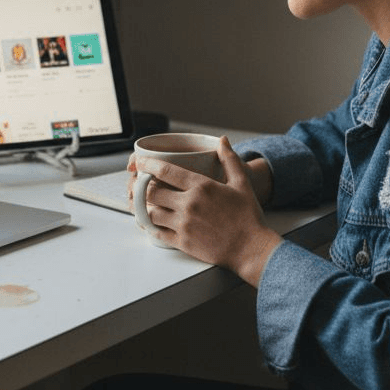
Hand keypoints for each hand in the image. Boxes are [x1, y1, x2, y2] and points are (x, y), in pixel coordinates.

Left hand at [133, 137, 282, 285]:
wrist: (251, 248)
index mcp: (201, 187)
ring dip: (143, 207)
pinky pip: (157, 233)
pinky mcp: (183, 242)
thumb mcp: (242, 183)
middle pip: (152, 192)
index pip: (165, 171)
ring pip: (151, 213)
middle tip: (139, 184)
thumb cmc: (248, 216)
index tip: (139, 162)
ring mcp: (184, 224)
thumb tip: (222, 141)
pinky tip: (150, 223)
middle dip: (142, 187)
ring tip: (141, 203)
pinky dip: (150, 226)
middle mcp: (189, 204)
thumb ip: (230, 159)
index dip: (147, 164)